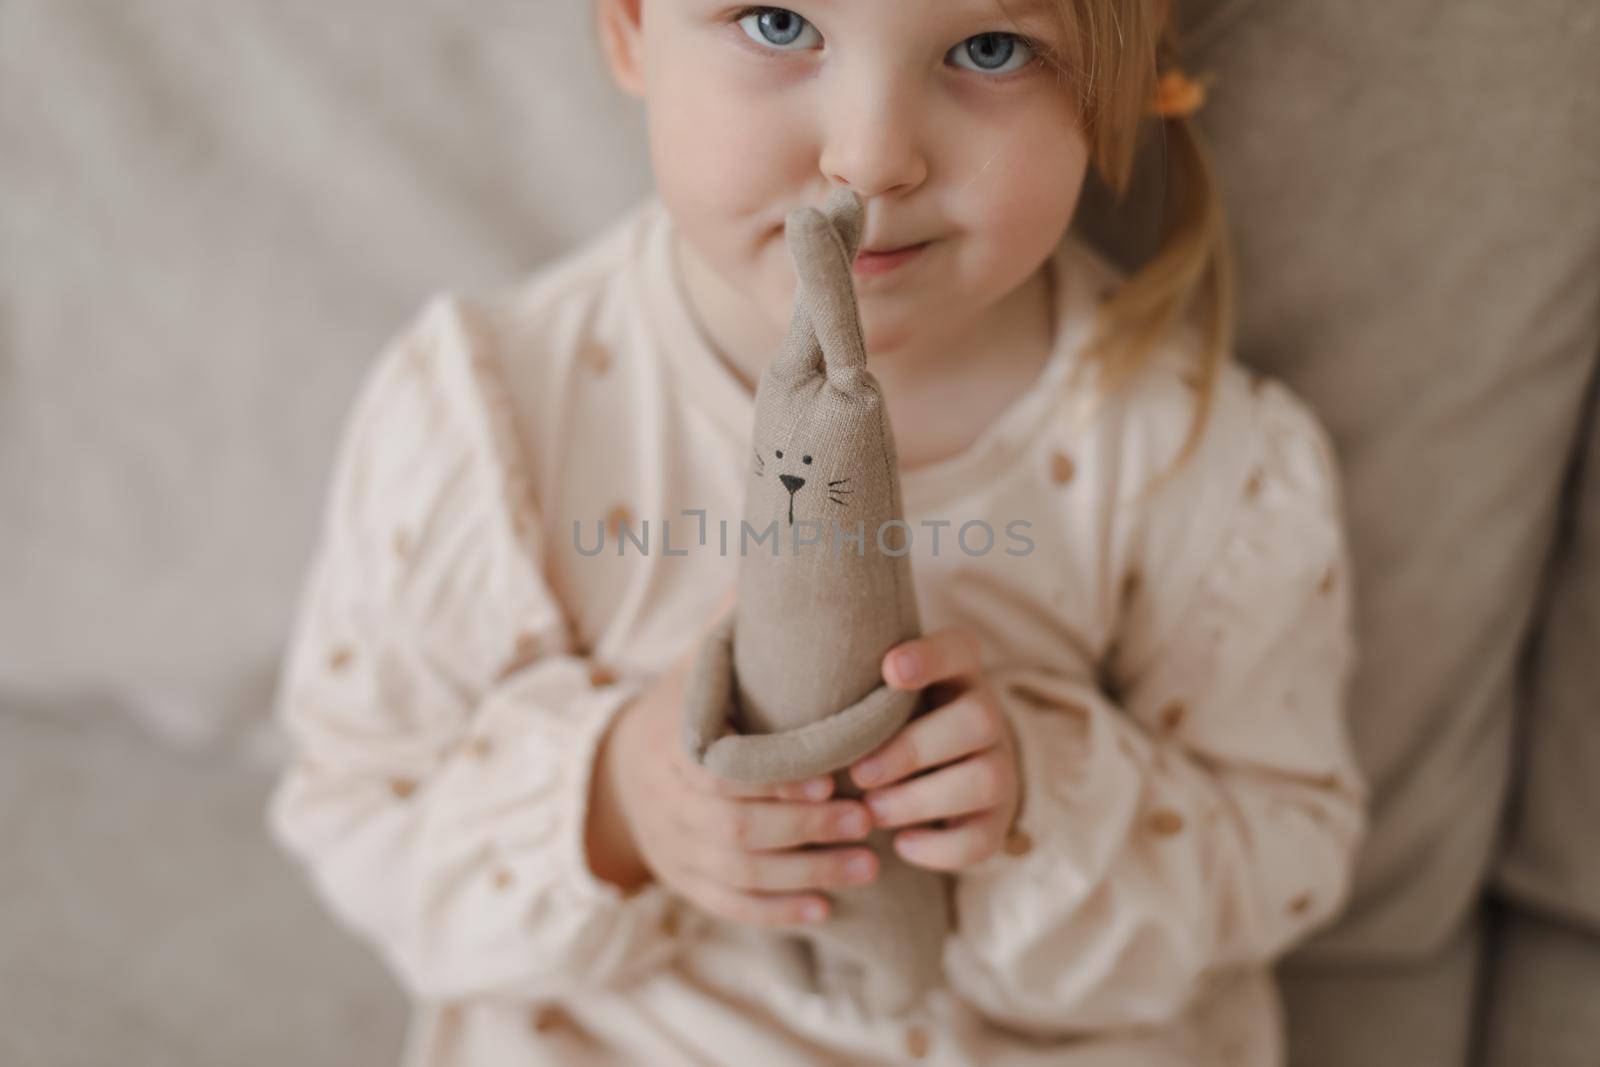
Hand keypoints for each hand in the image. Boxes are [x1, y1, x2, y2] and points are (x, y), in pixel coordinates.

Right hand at [590, 593, 880, 927]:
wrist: (615, 773)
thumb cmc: (679, 712)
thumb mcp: (693, 667)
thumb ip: (732, 628)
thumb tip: (777, 554)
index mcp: (672, 745)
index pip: (721, 771)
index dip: (774, 780)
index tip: (830, 777)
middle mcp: (667, 802)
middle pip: (736, 828)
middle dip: (805, 830)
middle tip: (867, 822)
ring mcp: (673, 847)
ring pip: (739, 874)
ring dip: (806, 875)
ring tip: (869, 866)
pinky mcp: (683, 882)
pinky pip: (729, 906)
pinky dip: (776, 913)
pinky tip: (826, 912)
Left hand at [847, 627, 1021, 870]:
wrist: (938, 771)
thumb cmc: (887, 722)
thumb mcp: (876, 696)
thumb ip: (852, 692)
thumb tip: (794, 719)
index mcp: (957, 673)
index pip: (959, 648)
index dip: (930, 657)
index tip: (890, 669)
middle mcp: (987, 716)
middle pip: (976, 722)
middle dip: (912, 750)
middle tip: (859, 774)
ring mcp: (999, 768)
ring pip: (984, 781)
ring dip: (920, 800)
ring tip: (871, 811)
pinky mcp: (995, 820)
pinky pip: (983, 838)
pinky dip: (939, 849)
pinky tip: (900, 843)